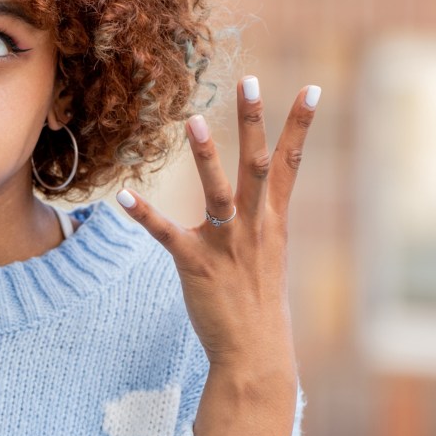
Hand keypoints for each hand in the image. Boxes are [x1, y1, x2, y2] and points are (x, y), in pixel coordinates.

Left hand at [117, 77, 319, 371]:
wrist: (255, 355)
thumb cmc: (257, 304)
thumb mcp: (267, 256)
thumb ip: (260, 223)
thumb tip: (260, 202)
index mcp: (273, 222)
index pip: (291, 164)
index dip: (301, 126)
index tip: (313, 88)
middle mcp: (254, 228)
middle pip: (259, 165)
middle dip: (255, 122)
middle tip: (249, 79)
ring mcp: (226, 246)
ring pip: (219, 192)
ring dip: (207, 156)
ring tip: (194, 119)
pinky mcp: (196, 265)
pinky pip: (166, 234)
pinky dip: (144, 214)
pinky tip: (123, 197)